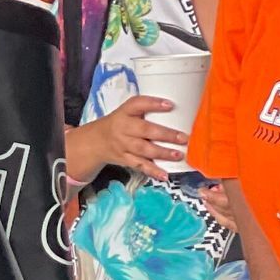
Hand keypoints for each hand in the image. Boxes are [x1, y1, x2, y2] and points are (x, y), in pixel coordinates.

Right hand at [70, 96, 189, 182]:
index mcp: (125, 112)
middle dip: (165, 134)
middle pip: (144, 130)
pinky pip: (139, 165)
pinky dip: (152, 171)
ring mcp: (123, 145)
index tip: (170, 105)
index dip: (153, 104)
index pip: (138, 104)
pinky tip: (164, 175)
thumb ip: (146, 110)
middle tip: (183, 138)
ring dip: (162, 153)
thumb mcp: (127, 112)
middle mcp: (123, 128)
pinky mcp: (125, 159)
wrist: (96, 141)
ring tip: (178, 155)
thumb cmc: (120, 124)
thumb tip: (179, 110)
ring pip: (143, 150)